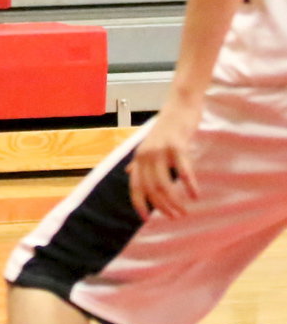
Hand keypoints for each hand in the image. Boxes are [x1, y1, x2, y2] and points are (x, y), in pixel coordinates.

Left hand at [126, 98, 201, 219]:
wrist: (180, 104)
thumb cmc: (167, 127)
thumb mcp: (149, 145)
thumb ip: (140, 161)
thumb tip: (128, 172)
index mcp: (139, 158)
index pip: (135, 187)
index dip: (139, 204)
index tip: (146, 219)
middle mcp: (146, 155)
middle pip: (151, 189)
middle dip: (163, 207)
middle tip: (176, 217)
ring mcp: (160, 150)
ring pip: (164, 184)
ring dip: (175, 201)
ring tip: (184, 212)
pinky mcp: (176, 146)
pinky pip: (183, 170)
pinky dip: (189, 185)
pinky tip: (195, 196)